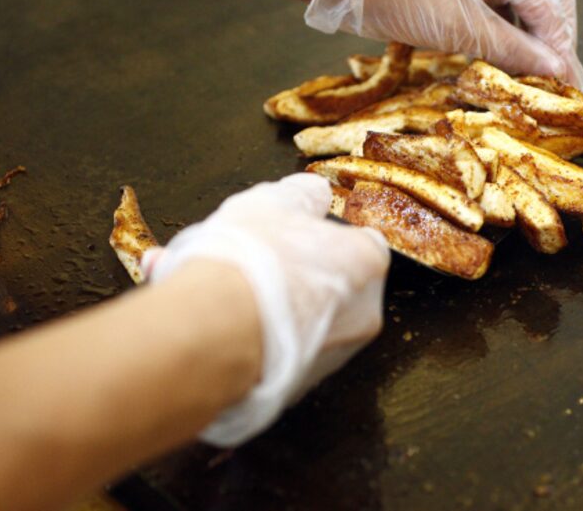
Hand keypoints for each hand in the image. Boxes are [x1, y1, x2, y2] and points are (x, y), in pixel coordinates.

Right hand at [143, 173, 389, 445]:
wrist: (215, 333)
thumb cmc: (250, 263)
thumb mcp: (272, 202)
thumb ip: (301, 195)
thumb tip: (313, 194)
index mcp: (366, 264)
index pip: (361, 245)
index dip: (324, 239)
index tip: (295, 237)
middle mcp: (362, 316)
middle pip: (333, 289)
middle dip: (298, 278)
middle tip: (256, 264)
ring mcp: (332, 356)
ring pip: (304, 325)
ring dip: (273, 310)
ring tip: (224, 293)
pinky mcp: (297, 388)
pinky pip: (278, 355)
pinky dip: (256, 341)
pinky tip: (217, 323)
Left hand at [305, 0, 582, 91]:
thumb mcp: (459, 27)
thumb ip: (511, 49)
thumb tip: (553, 70)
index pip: (552, 7)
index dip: (562, 50)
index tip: (570, 89)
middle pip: (545, 0)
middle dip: (553, 42)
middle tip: (557, 84)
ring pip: (520, 4)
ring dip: (530, 40)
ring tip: (534, 77)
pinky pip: (496, 5)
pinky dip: (504, 33)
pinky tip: (504, 58)